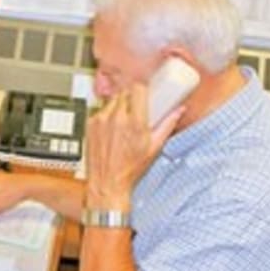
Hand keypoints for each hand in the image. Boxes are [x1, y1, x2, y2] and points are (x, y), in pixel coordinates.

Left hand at [86, 84, 184, 208]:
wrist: (107, 181)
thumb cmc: (130, 168)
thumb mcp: (154, 147)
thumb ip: (168, 124)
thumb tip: (179, 111)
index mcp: (135, 122)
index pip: (138, 89)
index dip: (142, 89)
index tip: (145, 92)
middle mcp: (117, 118)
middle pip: (125, 93)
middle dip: (132, 98)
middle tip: (137, 108)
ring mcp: (101, 120)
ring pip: (112, 100)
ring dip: (119, 106)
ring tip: (124, 121)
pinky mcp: (90, 124)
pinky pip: (101, 110)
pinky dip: (107, 115)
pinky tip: (111, 128)